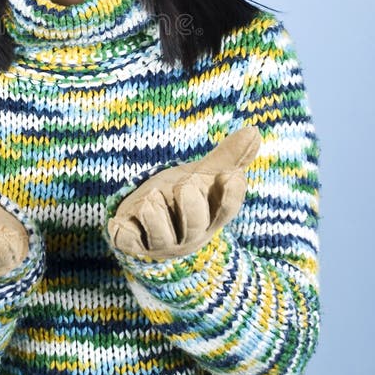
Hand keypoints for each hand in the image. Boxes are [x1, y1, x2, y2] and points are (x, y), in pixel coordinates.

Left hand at [106, 126, 260, 260]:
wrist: (146, 220)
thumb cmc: (181, 196)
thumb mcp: (204, 175)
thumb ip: (228, 156)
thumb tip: (255, 131)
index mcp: (210, 217)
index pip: (227, 209)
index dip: (230, 195)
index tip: (230, 176)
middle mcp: (189, 236)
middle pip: (195, 222)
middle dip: (188, 199)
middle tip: (182, 186)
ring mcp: (161, 243)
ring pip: (159, 230)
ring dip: (152, 208)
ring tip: (150, 200)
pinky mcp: (132, 244)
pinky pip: (127, 240)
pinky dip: (122, 231)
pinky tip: (119, 225)